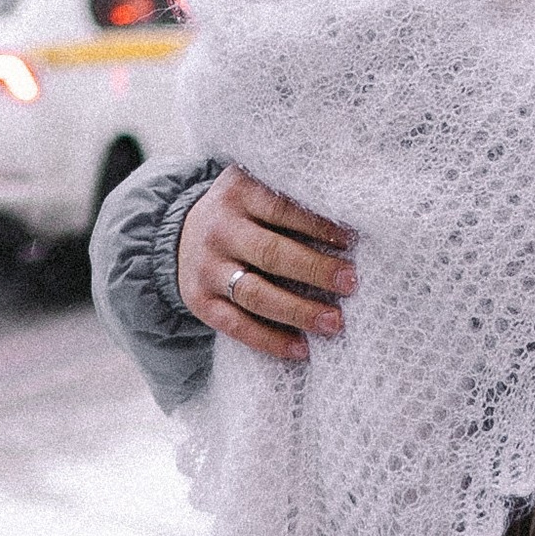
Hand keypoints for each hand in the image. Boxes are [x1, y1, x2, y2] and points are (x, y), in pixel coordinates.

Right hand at [178, 167, 355, 363]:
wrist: (181, 234)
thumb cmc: (243, 211)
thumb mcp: (257, 186)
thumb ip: (293, 193)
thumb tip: (354, 216)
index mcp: (238, 192)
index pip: (283, 208)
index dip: (319, 225)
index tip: (352, 241)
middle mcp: (220, 229)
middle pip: (271, 253)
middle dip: (315, 270)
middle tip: (351, 283)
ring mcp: (207, 268)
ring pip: (256, 295)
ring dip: (298, 311)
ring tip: (334, 322)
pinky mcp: (200, 301)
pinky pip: (237, 326)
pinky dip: (270, 341)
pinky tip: (302, 349)